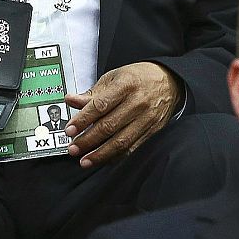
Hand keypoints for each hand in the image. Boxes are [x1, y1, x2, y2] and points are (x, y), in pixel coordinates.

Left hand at [64, 61, 181, 167]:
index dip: (83, 120)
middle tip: (73, 149)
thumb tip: (70, 100)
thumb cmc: (138, 78)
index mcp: (126, 85)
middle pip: (109, 126)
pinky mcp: (152, 130)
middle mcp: (138, 102)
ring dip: (100, 154)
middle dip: (87, 140)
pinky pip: (133, 148)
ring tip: (85, 161)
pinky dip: (117, 156)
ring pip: (121, 141)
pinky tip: (104, 160)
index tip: (69, 130)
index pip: (100, 105)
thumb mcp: (114, 78)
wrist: (169, 81)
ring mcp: (147, 118)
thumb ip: (92, 93)